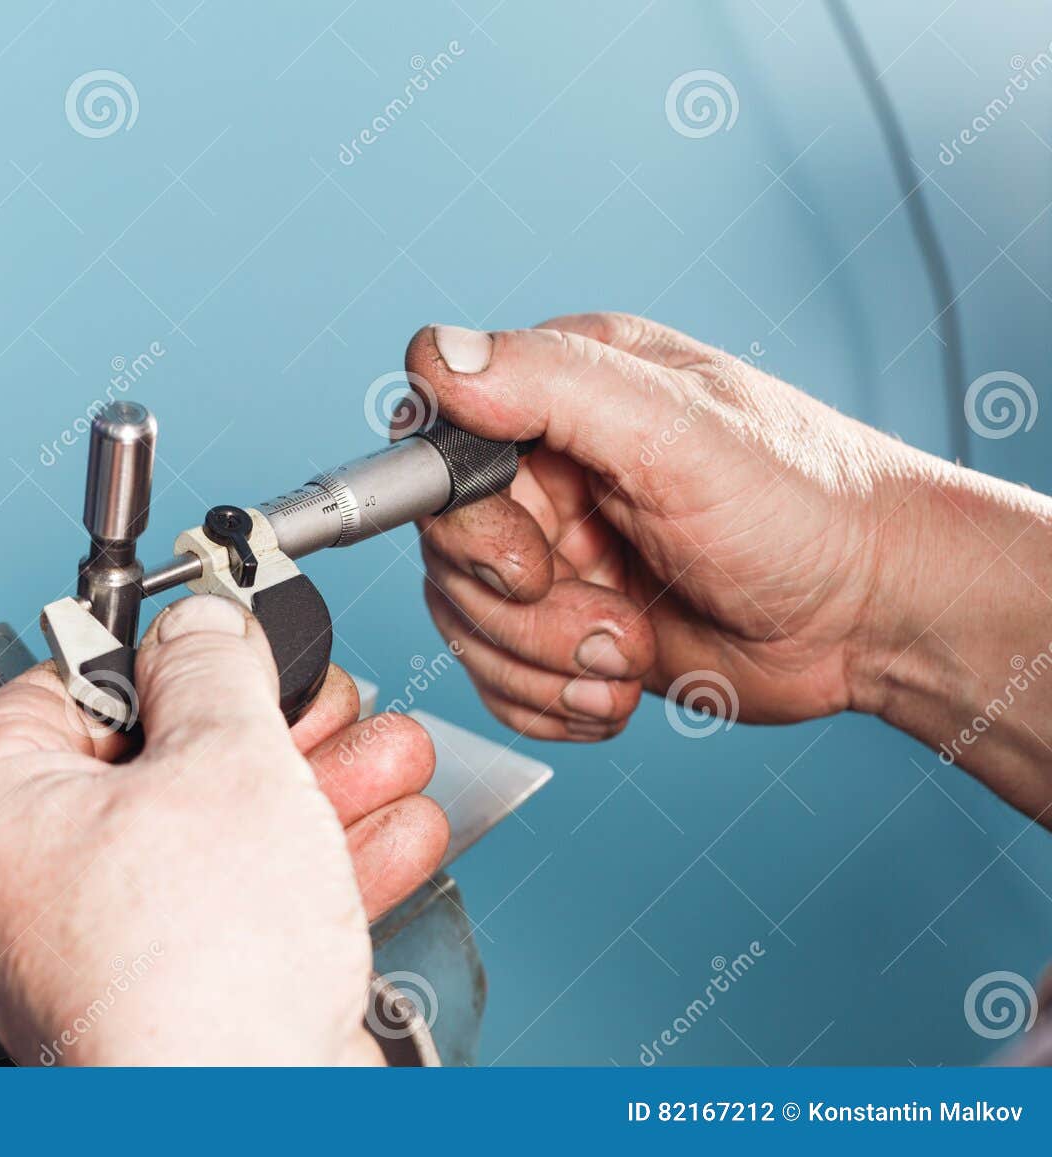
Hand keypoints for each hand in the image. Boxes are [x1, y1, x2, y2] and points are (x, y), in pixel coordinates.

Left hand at [0, 594, 447, 1064]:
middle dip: (269, 723)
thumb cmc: (194, 971)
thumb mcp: (221, 757)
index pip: (56, 692)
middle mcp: (43, 885)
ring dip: (320, 787)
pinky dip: (323, 864)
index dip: (145, 651)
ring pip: (223, 834)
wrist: (250, 1126)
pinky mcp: (191, 993)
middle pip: (160, 761)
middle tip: (317, 696)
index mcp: (2, 813)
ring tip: (388, 753)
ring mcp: (117, 947)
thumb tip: (201, 624)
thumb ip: (214, 665)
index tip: (211, 634)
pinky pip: (253, 905)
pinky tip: (394, 830)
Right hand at [410, 313, 1051, 822]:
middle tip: (613, 624)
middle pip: (445, 553)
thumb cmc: (806, 507)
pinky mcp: (564, 629)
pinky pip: (497, 681)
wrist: (874, 617)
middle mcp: (547, 471)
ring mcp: (554, 554)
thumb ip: (552, 385)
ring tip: (630, 656)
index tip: (530, 564)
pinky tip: (617, 689)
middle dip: (525, 615)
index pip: (438, 446)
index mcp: (563, 394)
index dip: (465, 522)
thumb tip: (436, 357)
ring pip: (464, 625)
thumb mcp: (679, 433)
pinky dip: (551, 705)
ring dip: (545, 667)